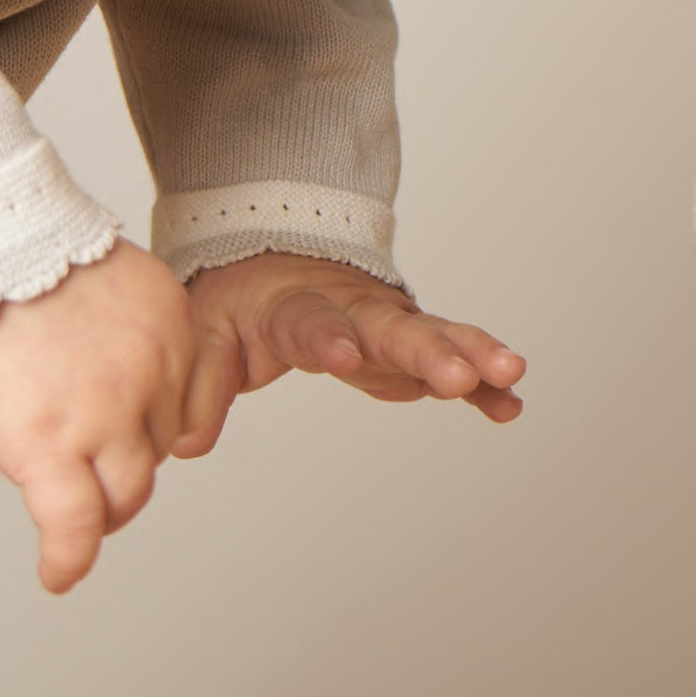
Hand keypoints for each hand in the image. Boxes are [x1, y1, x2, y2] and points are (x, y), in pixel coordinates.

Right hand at [0, 242, 209, 593]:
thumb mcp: (85, 272)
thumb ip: (107, 323)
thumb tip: (84, 362)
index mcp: (166, 318)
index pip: (184, 403)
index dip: (150, 427)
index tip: (123, 438)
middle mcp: (152, 366)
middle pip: (153, 448)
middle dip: (120, 462)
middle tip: (82, 473)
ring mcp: (105, 410)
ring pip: (126, 494)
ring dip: (102, 514)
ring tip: (72, 527)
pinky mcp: (48, 444)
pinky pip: (75, 525)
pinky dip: (69, 557)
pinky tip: (58, 574)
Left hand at [183, 254, 525, 436]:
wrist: (271, 257)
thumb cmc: (238, 300)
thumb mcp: (204, 331)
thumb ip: (199, 382)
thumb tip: (185, 440)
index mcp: (296, 308)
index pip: (313, 324)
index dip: (328, 340)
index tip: (346, 359)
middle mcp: (354, 310)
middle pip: (393, 329)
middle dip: (428, 351)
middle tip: (462, 373)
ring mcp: (389, 324)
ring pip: (436, 336)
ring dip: (473, 355)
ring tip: (510, 375)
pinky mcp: (410, 345)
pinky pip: (452, 362)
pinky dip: (480, 383)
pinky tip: (509, 405)